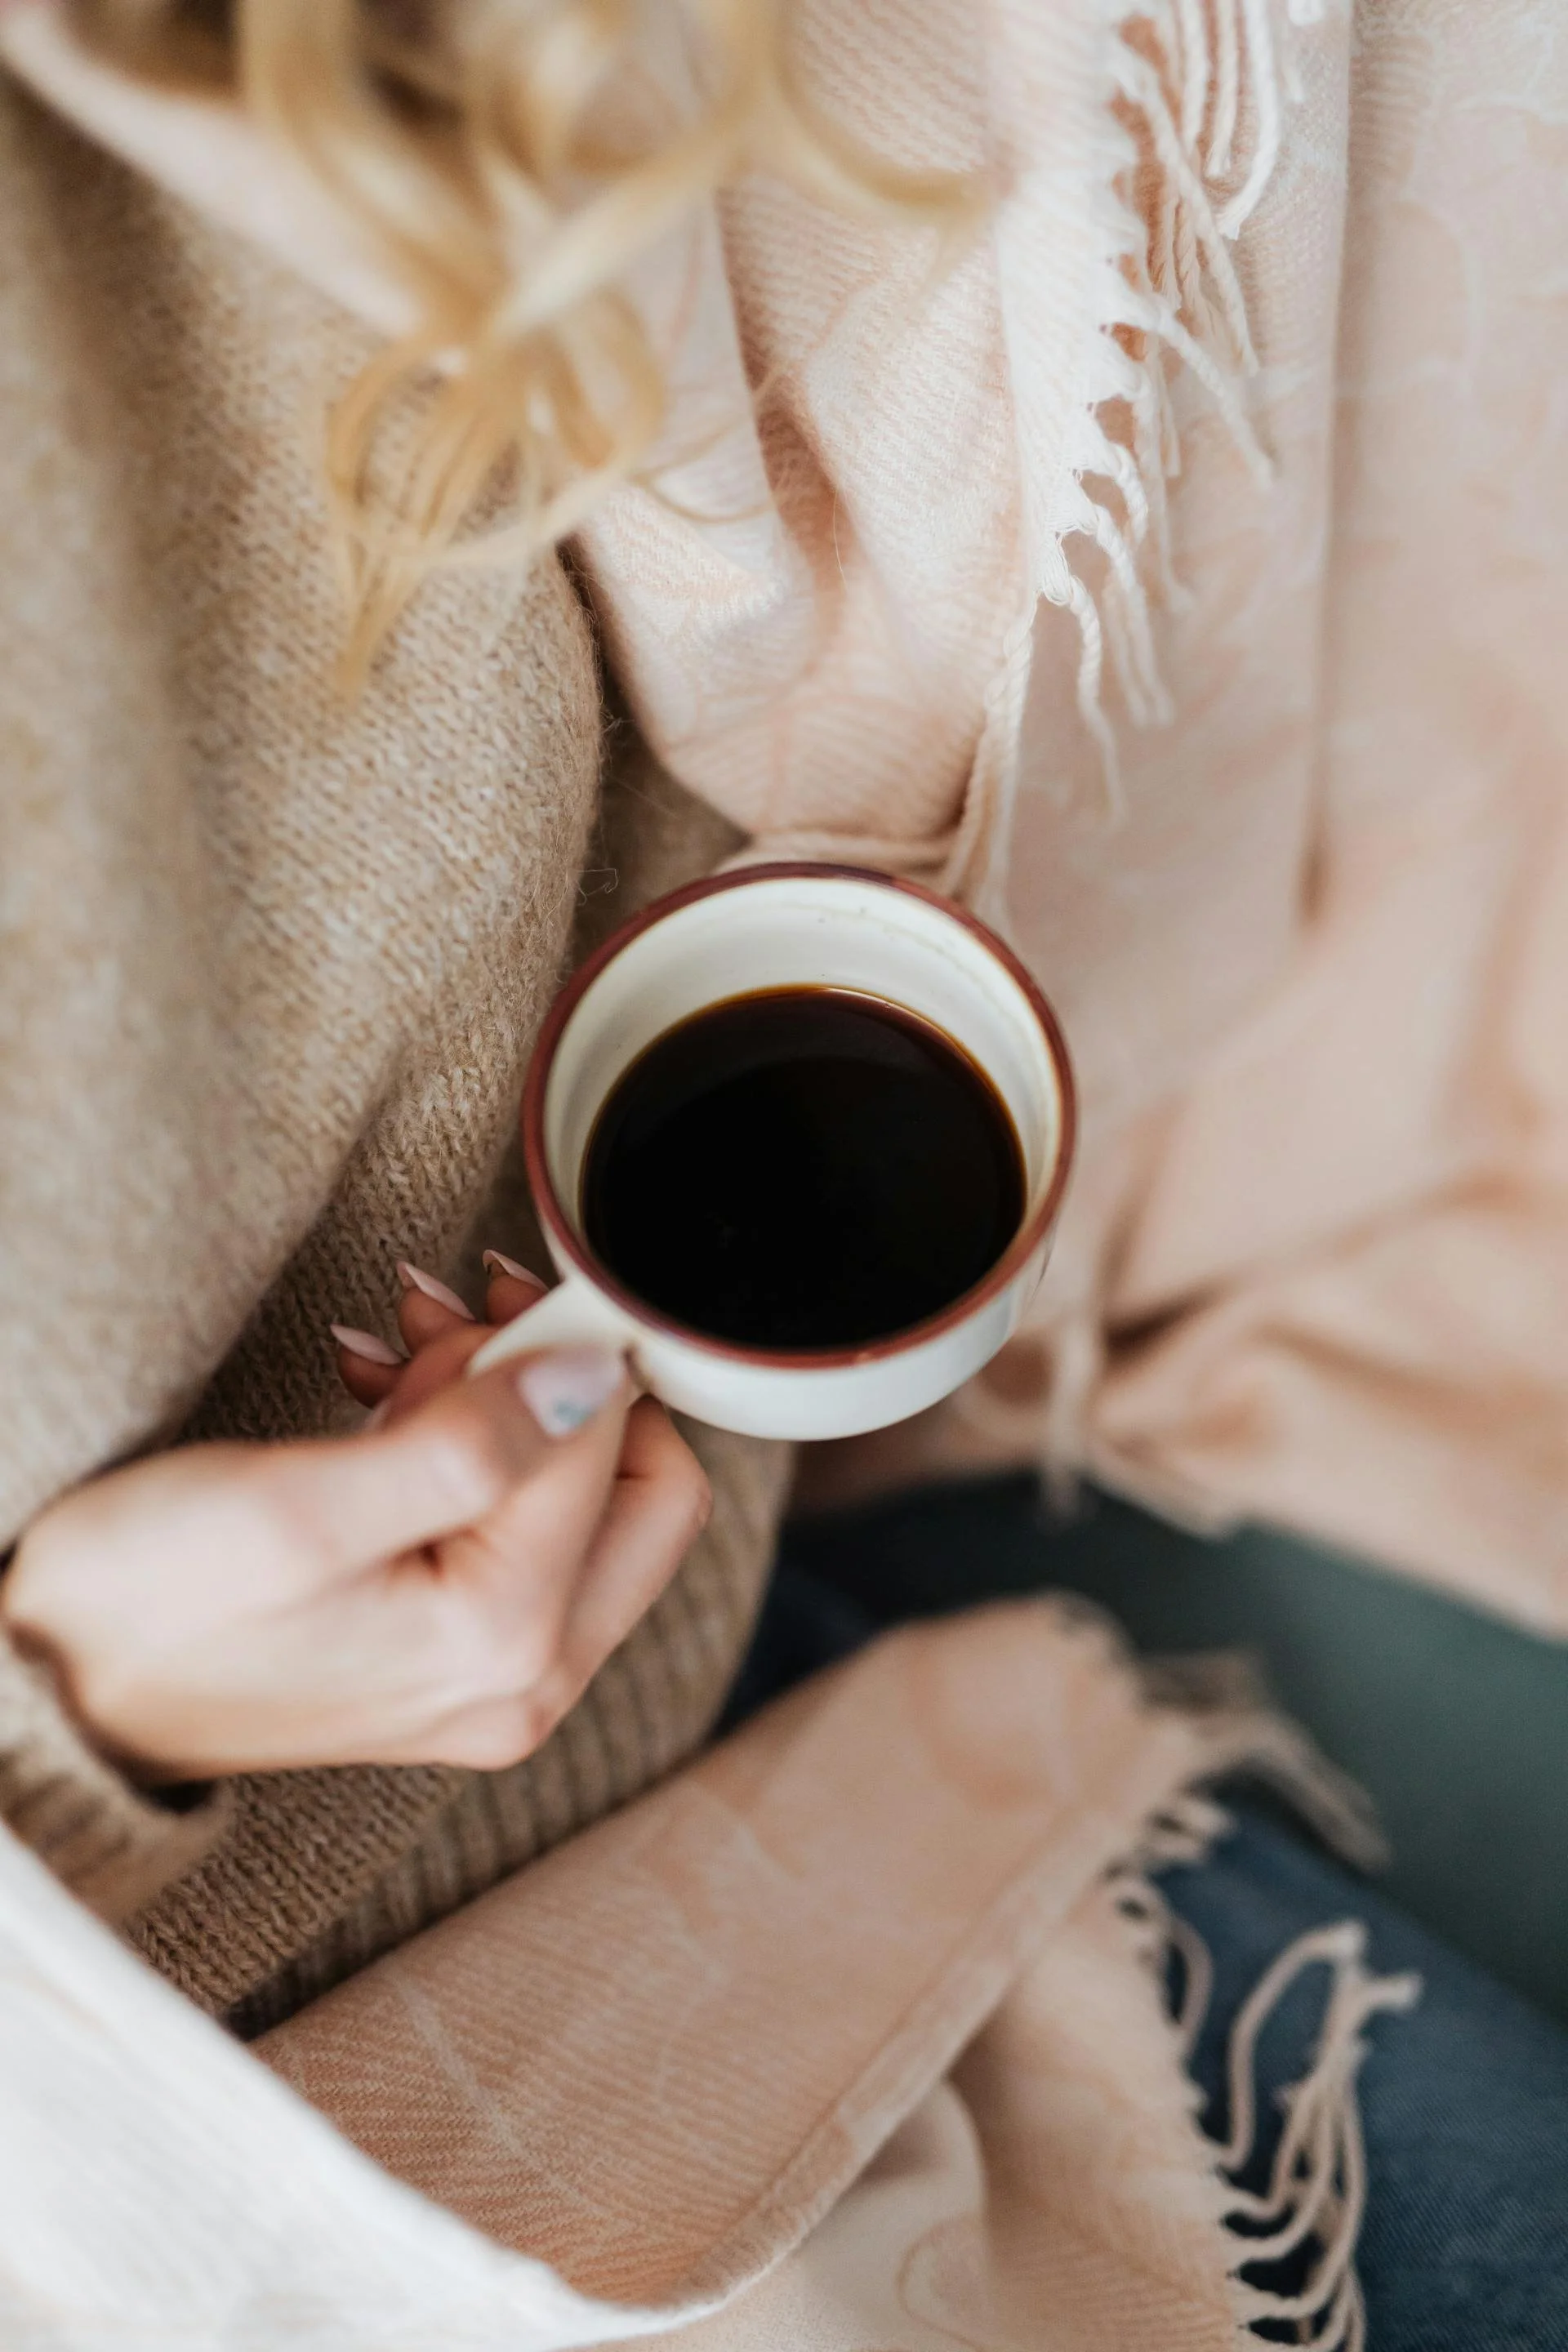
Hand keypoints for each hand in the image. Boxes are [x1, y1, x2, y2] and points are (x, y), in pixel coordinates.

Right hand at [3, 1258, 709, 1780]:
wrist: (52, 1690)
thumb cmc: (146, 1605)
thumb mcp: (299, 1507)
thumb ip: (467, 1447)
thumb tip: (598, 1376)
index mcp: (508, 1644)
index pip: (614, 1442)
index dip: (551, 1348)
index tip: (462, 1301)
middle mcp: (531, 1679)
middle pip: (637, 1481)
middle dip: (553, 1375)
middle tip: (444, 1320)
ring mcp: (500, 1675)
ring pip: (579, 1492)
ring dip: (503, 1395)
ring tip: (396, 1350)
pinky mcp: (460, 1653)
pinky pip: (521, 1524)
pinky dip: (470, 1441)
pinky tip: (386, 1397)